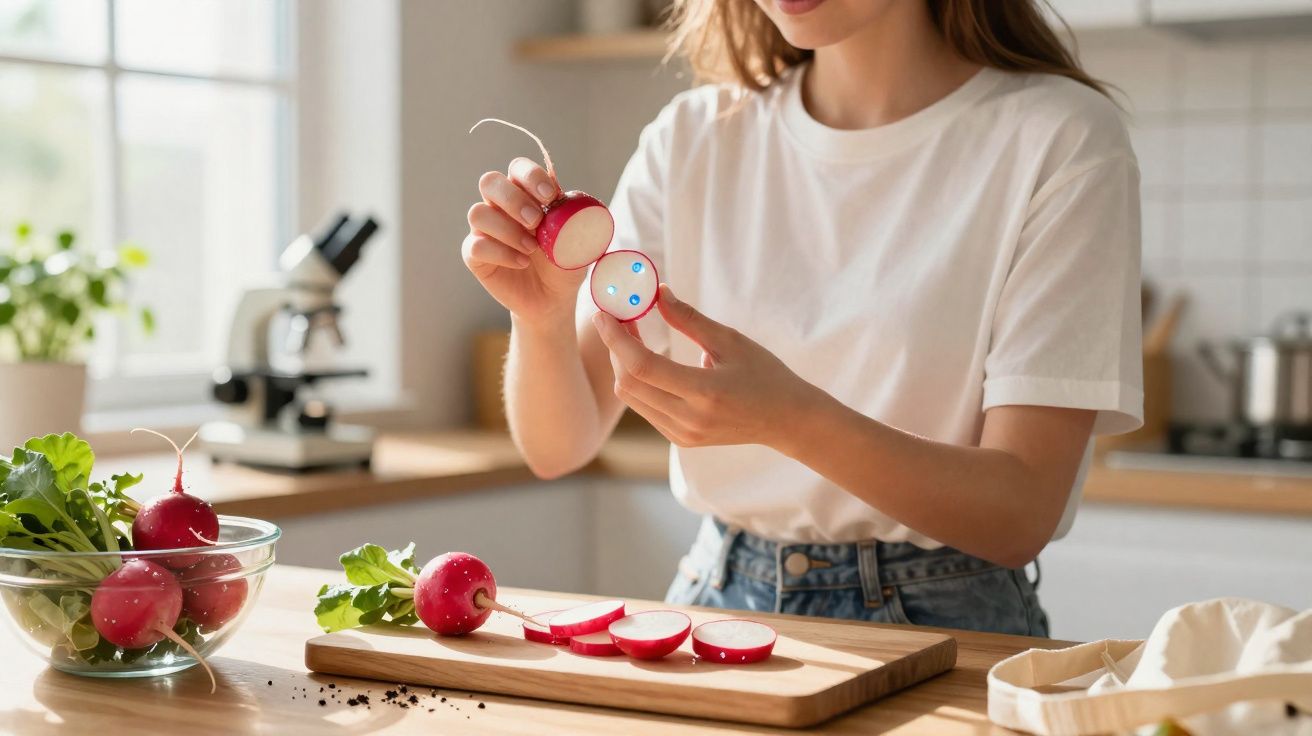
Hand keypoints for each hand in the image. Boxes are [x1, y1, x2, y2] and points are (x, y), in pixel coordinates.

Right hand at [463, 157, 587, 325]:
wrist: (554, 298)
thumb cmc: (565, 263)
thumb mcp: (579, 242)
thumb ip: (576, 221)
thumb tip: (571, 204)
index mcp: (526, 194)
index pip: (518, 169)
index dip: (531, 177)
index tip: (550, 196)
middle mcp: (500, 206)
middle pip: (489, 182)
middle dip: (513, 199)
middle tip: (536, 222)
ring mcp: (485, 230)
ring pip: (477, 213)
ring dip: (507, 230)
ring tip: (532, 248)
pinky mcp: (475, 255)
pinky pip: (475, 245)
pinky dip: (501, 253)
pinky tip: (522, 263)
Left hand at [592, 284, 823, 448]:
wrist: (786, 419)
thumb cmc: (764, 374)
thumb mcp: (730, 341)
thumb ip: (689, 319)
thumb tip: (658, 291)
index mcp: (704, 393)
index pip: (643, 367)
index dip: (617, 339)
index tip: (605, 314)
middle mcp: (689, 419)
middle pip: (629, 384)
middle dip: (615, 348)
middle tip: (617, 317)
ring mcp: (683, 434)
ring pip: (632, 398)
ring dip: (622, 364)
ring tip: (629, 333)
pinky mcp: (681, 439)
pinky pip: (645, 408)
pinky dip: (637, 382)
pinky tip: (643, 359)